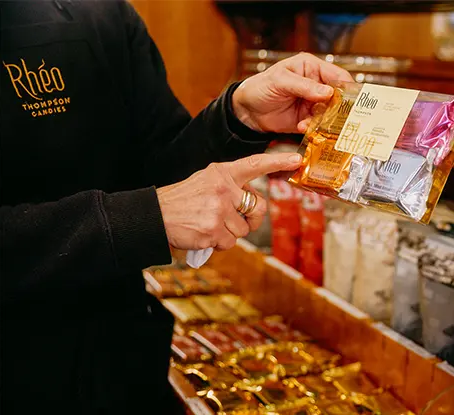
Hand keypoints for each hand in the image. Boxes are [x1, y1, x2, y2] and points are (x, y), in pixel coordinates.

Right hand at [156, 153, 301, 250]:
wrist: (155, 215)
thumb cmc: (185, 200)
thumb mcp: (207, 181)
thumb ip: (231, 187)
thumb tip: (254, 204)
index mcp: (222, 173)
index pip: (255, 164)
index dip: (278, 161)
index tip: (297, 159)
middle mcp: (223, 188)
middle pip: (257, 207)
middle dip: (253, 219)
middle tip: (238, 220)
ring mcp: (218, 210)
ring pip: (243, 230)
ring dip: (229, 233)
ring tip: (209, 225)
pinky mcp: (213, 230)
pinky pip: (229, 243)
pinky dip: (218, 244)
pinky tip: (203, 234)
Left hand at [232, 52, 353, 133]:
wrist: (247, 111)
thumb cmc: (260, 87)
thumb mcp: (280, 80)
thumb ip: (304, 86)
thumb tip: (328, 93)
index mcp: (312, 68)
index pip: (338, 76)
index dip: (347, 87)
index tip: (352, 100)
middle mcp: (317, 86)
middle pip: (339, 98)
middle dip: (338, 108)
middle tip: (336, 116)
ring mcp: (314, 104)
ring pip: (331, 114)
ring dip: (325, 120)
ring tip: (311, 121)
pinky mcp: (309, 120)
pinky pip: (320, 126)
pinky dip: (314, 128)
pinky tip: (303, 127)